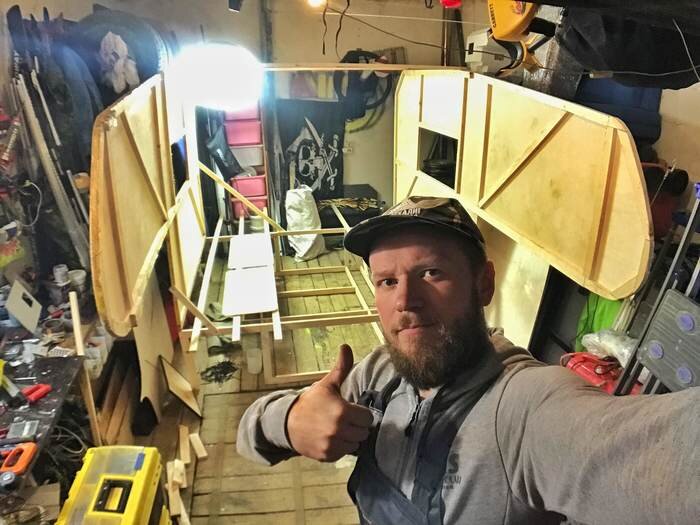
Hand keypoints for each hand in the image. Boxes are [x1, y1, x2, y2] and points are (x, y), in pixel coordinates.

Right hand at [287, 344, 372, 461]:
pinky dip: (341, 447)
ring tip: (338, 429)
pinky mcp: (327, 456)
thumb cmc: (312, 402)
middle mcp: (338, 429)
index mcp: (342, 411)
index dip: (361, 413)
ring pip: (356, 443)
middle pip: (364, 432)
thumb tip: (346, 346)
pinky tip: (331, 438)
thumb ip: (342, 368)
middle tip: (344, 419)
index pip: (368, 418)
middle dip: (357, 426)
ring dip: (350, 437)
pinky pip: (345, 453)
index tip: (351, 410)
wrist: (288, 423)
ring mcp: (332, 444)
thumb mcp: (327, 385)